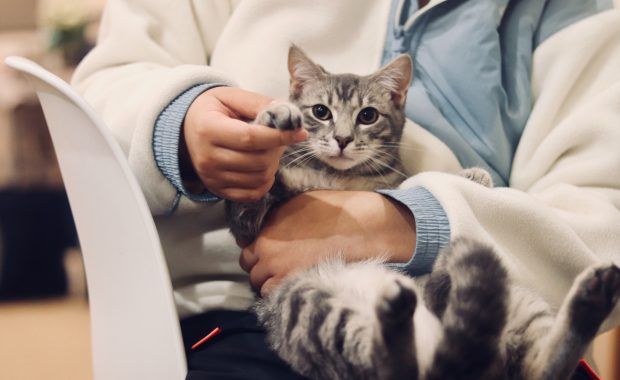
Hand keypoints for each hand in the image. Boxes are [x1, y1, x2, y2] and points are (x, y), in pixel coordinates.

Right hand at [181, 87, 307, 201]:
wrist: (186, 129)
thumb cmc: (212, 110)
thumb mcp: (231, 97)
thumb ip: (258, 103)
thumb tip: (288, 114)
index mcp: (208, 129)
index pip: (251, 138)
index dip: (279, 136)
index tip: (300, 133)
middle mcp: (207, 157)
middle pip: (257, 161)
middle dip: (277, 149)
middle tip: (278, 138)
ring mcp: (211, 177)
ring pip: (259, 178)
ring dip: (272, 164)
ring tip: (267, 150)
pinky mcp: (217, 190)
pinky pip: (252, 194)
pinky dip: (265, 182)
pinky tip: (262, 167)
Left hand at [239, 190, 415, 295]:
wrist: (358, 227)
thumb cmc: (334, 212)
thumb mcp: (297, 203)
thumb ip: (275, 218)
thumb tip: (265, 227)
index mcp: (267, 228)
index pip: (246, 248)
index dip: (257, 252)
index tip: (268, 255)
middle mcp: (267, 249)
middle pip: (250, 268)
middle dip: (261, 268)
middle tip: (278, 268)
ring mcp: (277, 269)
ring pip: (259, 284)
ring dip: (269, 283)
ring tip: (287, 279)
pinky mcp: (291, 284)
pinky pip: (273, 295)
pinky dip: (279, 294)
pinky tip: (294, 286)